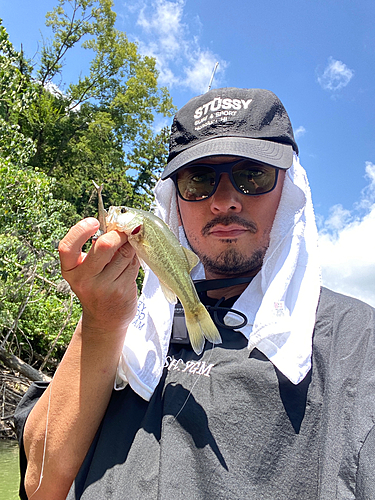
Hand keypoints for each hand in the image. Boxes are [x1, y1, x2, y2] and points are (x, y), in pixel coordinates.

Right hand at [58, 217, 139, 333]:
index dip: (80, 231)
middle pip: (104, 246)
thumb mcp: (88, 269)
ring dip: (129, 247)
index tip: (94, 222)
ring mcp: (103, 287)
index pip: (67, 247)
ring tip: (126, 251)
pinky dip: (134, 259)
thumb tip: (119, 225)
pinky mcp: (121, 291)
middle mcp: (83, 280)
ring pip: (124, 254)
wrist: (104, 319)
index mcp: (70, 270)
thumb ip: (97, 248)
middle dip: (118, 235)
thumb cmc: (96, 286)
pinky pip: (133, 265)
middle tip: (123, 232)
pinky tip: (130, 264)